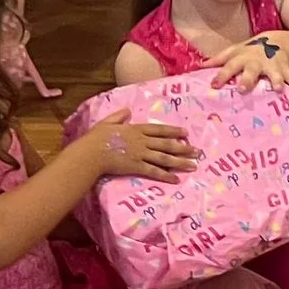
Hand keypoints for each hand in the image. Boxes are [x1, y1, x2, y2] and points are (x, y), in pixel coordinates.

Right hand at [80, 110, 197, 180]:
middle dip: (183, 148)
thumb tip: (128, 110)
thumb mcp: (107, 122)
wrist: (90, 152)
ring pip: (164, 158)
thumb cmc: (95, 138)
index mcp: (135, 129)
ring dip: (180, 162)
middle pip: (166, 144)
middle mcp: (141, 141)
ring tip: (193, 165)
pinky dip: (166, 175)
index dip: (173, 131)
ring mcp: (140, 154)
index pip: (159, 130)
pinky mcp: (136, 166)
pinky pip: (154, 171)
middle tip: (197, 151)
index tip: (185, 133)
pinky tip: (176, 179)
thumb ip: (119, 116)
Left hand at [213, 37, 288, 93]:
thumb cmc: (250, 51)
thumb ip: (219, 60)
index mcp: (242, 58)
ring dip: (276, 80)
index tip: (214, 85)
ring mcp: (272, 65)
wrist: (275, 42)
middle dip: (248, 79)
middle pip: (251, 70)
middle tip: (242, 89)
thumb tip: (200, 66)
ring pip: (274, 73)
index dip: (221, 75)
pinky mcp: (285, 68)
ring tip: (278, 89)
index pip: (229, 66)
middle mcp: (256, 62)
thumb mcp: (234, 52)